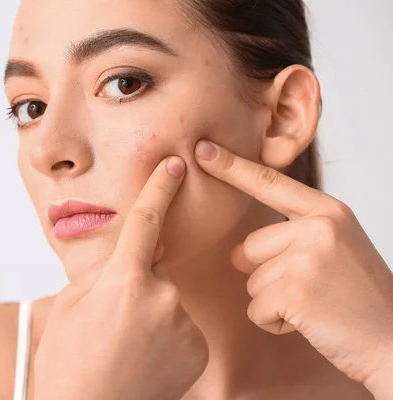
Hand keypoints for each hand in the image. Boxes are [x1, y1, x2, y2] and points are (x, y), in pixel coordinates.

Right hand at [34, 156, 208, 399]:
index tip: (174, 165)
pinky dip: (167, 334)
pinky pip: (182, 326)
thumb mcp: (71, 303)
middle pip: (155, 269)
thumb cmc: (68, 360)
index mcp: (125, 279)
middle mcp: (163, 296)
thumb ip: (102, 270)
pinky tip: (146, 356)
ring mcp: (184, 325)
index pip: (147, 220)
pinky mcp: (199, 350)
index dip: (160, 188)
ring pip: (168, 299)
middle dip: (137, 280)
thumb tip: (124, 256)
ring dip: (151, 310)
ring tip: (125, 343)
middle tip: (111, 316)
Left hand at [195, 139, 392, 395]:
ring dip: (273, 302)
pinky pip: (256, 309)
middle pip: (247, 247)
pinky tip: (310, 323)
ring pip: (250, 281)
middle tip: (311, 290)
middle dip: (266, 276)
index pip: (269, 183)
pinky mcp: (295, 291)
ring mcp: (307, 257)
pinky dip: (274, 323)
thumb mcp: (336, 249)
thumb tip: (235, 253)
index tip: (203, 148)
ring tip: (315, 306)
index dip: (232, 167)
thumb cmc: (360, 299)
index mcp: (329, 211)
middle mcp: (318, 227)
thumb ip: (292, 236)